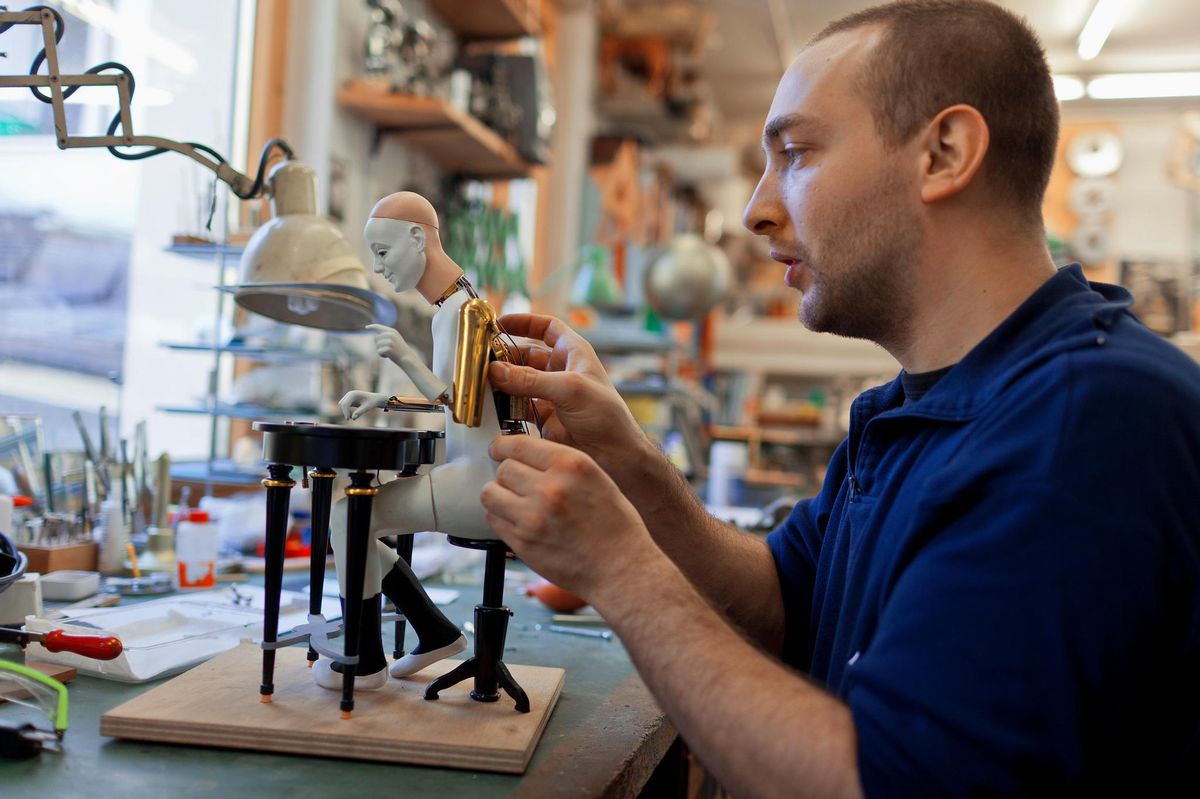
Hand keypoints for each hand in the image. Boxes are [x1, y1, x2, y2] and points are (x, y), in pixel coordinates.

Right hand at [339, 390, 388, 420]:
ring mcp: (348, 396)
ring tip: (354, 416)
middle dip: (345, 412)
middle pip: (342, 404)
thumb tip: (353, 418)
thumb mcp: (367, 407)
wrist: (375, 399)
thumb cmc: (372, 402)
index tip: (348, 419)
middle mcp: (349, 394)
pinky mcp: (349, 400)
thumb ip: (360, 412)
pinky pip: (345, 407)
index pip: (345, 404)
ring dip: (346, 412)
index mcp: (353, 394)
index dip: (345, 412)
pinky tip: (354, 414)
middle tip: (351, 418)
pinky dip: (347, 411)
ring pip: (342, 405)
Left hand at [366, 323, 413, 362]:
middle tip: (387, 349)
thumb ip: (386, 336)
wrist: (407, 357)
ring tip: (389, 352)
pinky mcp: (388, 348)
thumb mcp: (394, 340)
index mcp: (392, 331)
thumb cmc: (400, 350)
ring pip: (377, 345)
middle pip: (375, 338)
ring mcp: (389, 341)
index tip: (366, 327)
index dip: (371, 327)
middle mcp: (390, 334)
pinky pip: (379, 351)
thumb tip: (375, 337)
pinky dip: (382, 355)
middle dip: (379, 344)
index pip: (378, 326)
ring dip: (380, 350)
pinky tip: (389, 356)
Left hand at [482, 435, 659, 600]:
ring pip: (491, 493)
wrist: (621, 569)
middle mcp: (550, 488)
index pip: (518, 444)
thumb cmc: (615, 526)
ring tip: (513, 502)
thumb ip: (561, 464)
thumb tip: (526, 457)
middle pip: (503, 468)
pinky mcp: (523, 542)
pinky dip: (501, 519)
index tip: (499, 450)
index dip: (503, 446)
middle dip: (507, 475)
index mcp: (571, 465)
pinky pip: (494, 520)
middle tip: (517, 484)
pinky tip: (519, 522)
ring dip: (499, 496)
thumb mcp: (596, 478)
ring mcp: (533, 517)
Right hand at [490, 314, 646, 474]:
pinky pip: (517, 407)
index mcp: (574, 353)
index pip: (547, 328)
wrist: (615, 457)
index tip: (499, 323)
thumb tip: (496, 371)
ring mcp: (551, 395)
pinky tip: (492, 407)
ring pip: (518, 381)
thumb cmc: (607, 417)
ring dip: (501, 382)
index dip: (525, 322)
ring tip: (481, 383)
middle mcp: (561, 371)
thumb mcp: (570, 389)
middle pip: (525, 355)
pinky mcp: (543, 418)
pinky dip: (504, 406)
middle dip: (504, 356)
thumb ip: (531, 380)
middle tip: (481, 360)